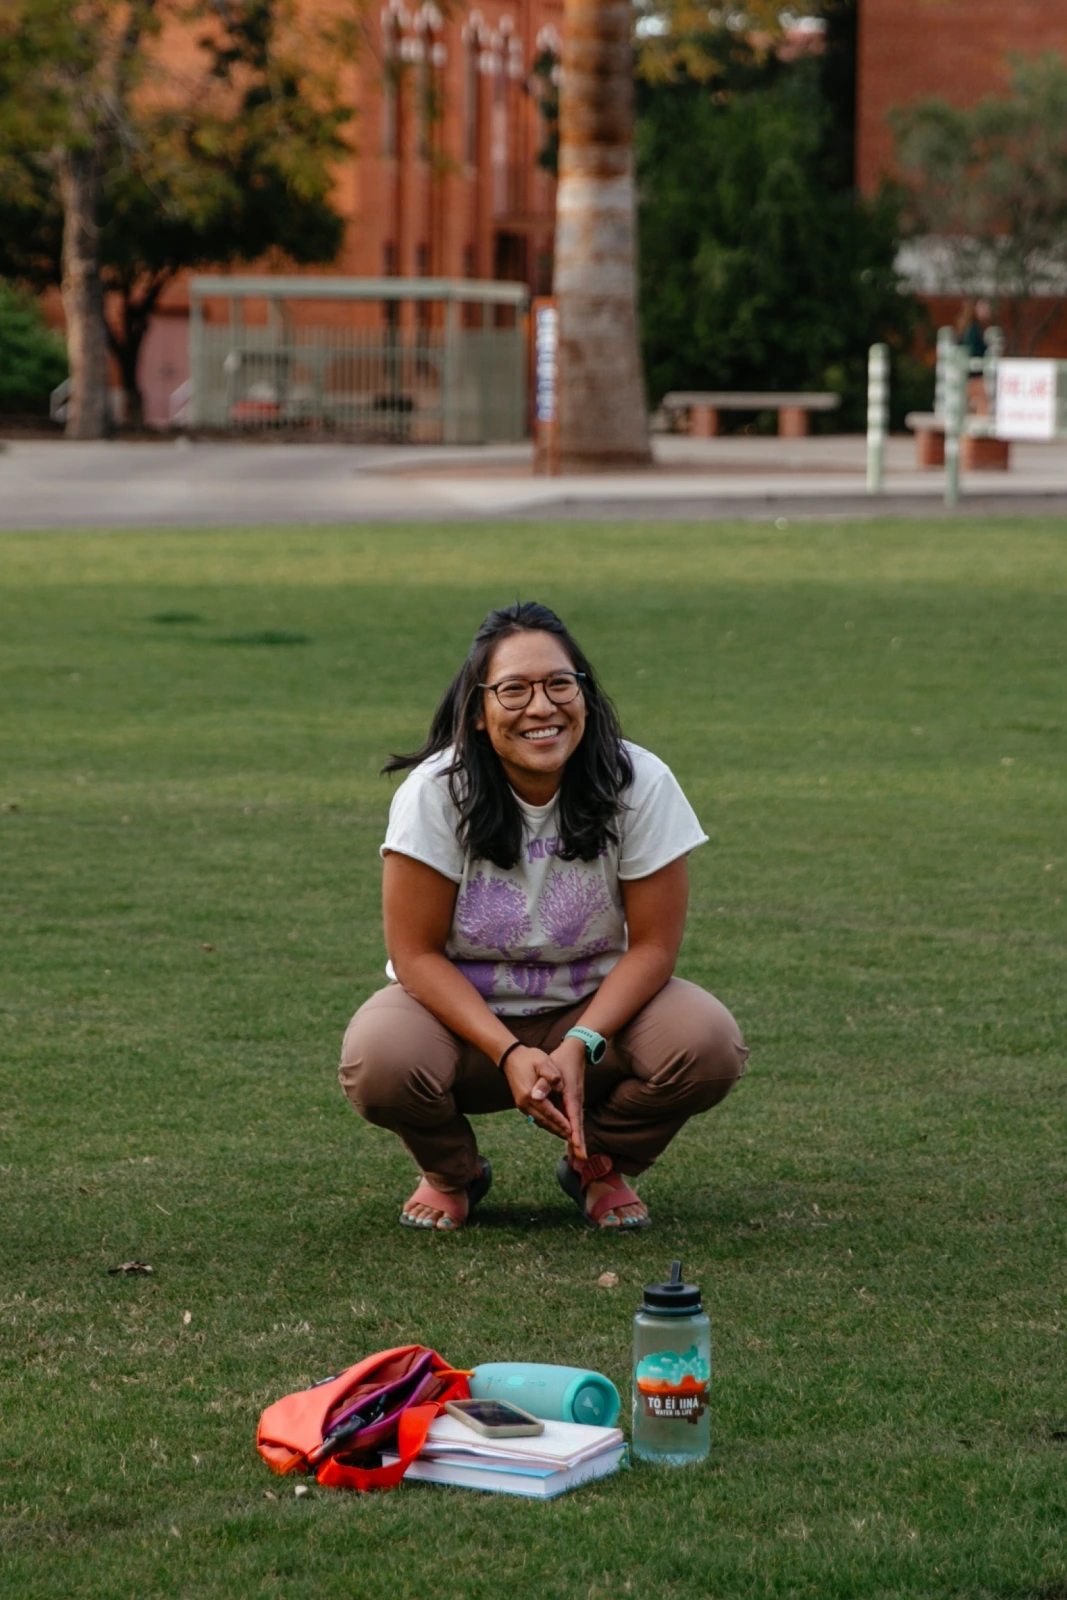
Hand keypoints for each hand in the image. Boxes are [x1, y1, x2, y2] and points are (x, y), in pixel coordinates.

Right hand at [502, 1046, 571, 1140]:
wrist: (510, 1058)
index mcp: (529, 1094)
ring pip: (539, 1122)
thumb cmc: (529, 1058)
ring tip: (565, 1135)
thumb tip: (560, 1087)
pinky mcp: (521, 1104)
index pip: (549, 1112)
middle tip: (571, 1138)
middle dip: (558, 1130)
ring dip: (552, 1129)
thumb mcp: (542, 1061)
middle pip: (544, 1121)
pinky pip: (535, 1118)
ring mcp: (521, 1105)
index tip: (572, 1130)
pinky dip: (545, 1123)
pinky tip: (553, 1125)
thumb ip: (551, 1074)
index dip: (561, 1122)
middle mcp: (524, 1103)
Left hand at [546, 1034, 586, 1161]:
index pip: (573, 1119)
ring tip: (577, 1161)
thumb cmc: (561, 1059)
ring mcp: (575, 1103)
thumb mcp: (549, 1066)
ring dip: (575, 1143)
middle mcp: (575, 1102)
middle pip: (577, 1127)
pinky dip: (572, 1134)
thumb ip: (543, 1082)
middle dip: (578, 1145)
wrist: (575, 1050)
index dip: (575, 1135)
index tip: (578, 1149)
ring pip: (575, 1126)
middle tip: (580, 1162)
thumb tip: (535, 1094)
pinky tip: (570, 1144)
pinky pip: (572, 1121)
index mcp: (571, 1096)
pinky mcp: (572, 1102)